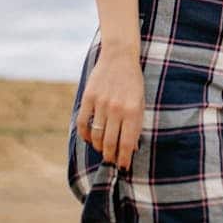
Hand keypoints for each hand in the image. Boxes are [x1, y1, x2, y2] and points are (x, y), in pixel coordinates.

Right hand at [74, 46, 143, 168]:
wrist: (120, 56)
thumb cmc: (133, 81)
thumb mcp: (140, 101)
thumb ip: (136, 124)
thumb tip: (132, 148)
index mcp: (133, 110)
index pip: (127, 143)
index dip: (124, 158)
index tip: (123, 166)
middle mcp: (117, 109)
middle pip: (109, 143)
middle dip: (111, 156)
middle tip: (111, 160)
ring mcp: (101, 103)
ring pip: (96, 136)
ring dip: (98, 147)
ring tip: (102, 150)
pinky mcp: (88, 97)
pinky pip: (82, 123)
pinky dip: (84, 135)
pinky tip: (89, 138)